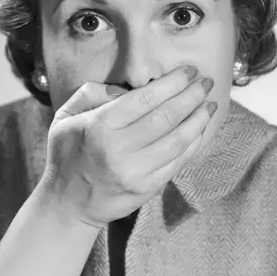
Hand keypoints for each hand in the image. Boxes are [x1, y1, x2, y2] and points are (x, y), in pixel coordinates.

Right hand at [42, 66, 216, 227]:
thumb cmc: (68, 153)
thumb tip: (126, 88)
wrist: (68, 203)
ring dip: (199, 119)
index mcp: (99, 126)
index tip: (189, 71)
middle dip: (191, 96)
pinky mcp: (147, 188)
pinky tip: (201, 128)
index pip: (145, 99)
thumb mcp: (66, 116)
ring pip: (178, 140)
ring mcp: (135, 172)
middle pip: (166, 117)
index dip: (172, 83)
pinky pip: (178, 161)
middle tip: (206, 82)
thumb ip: (92, 93)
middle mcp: (118, 149)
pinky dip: (194, 143)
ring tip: (210, 103)